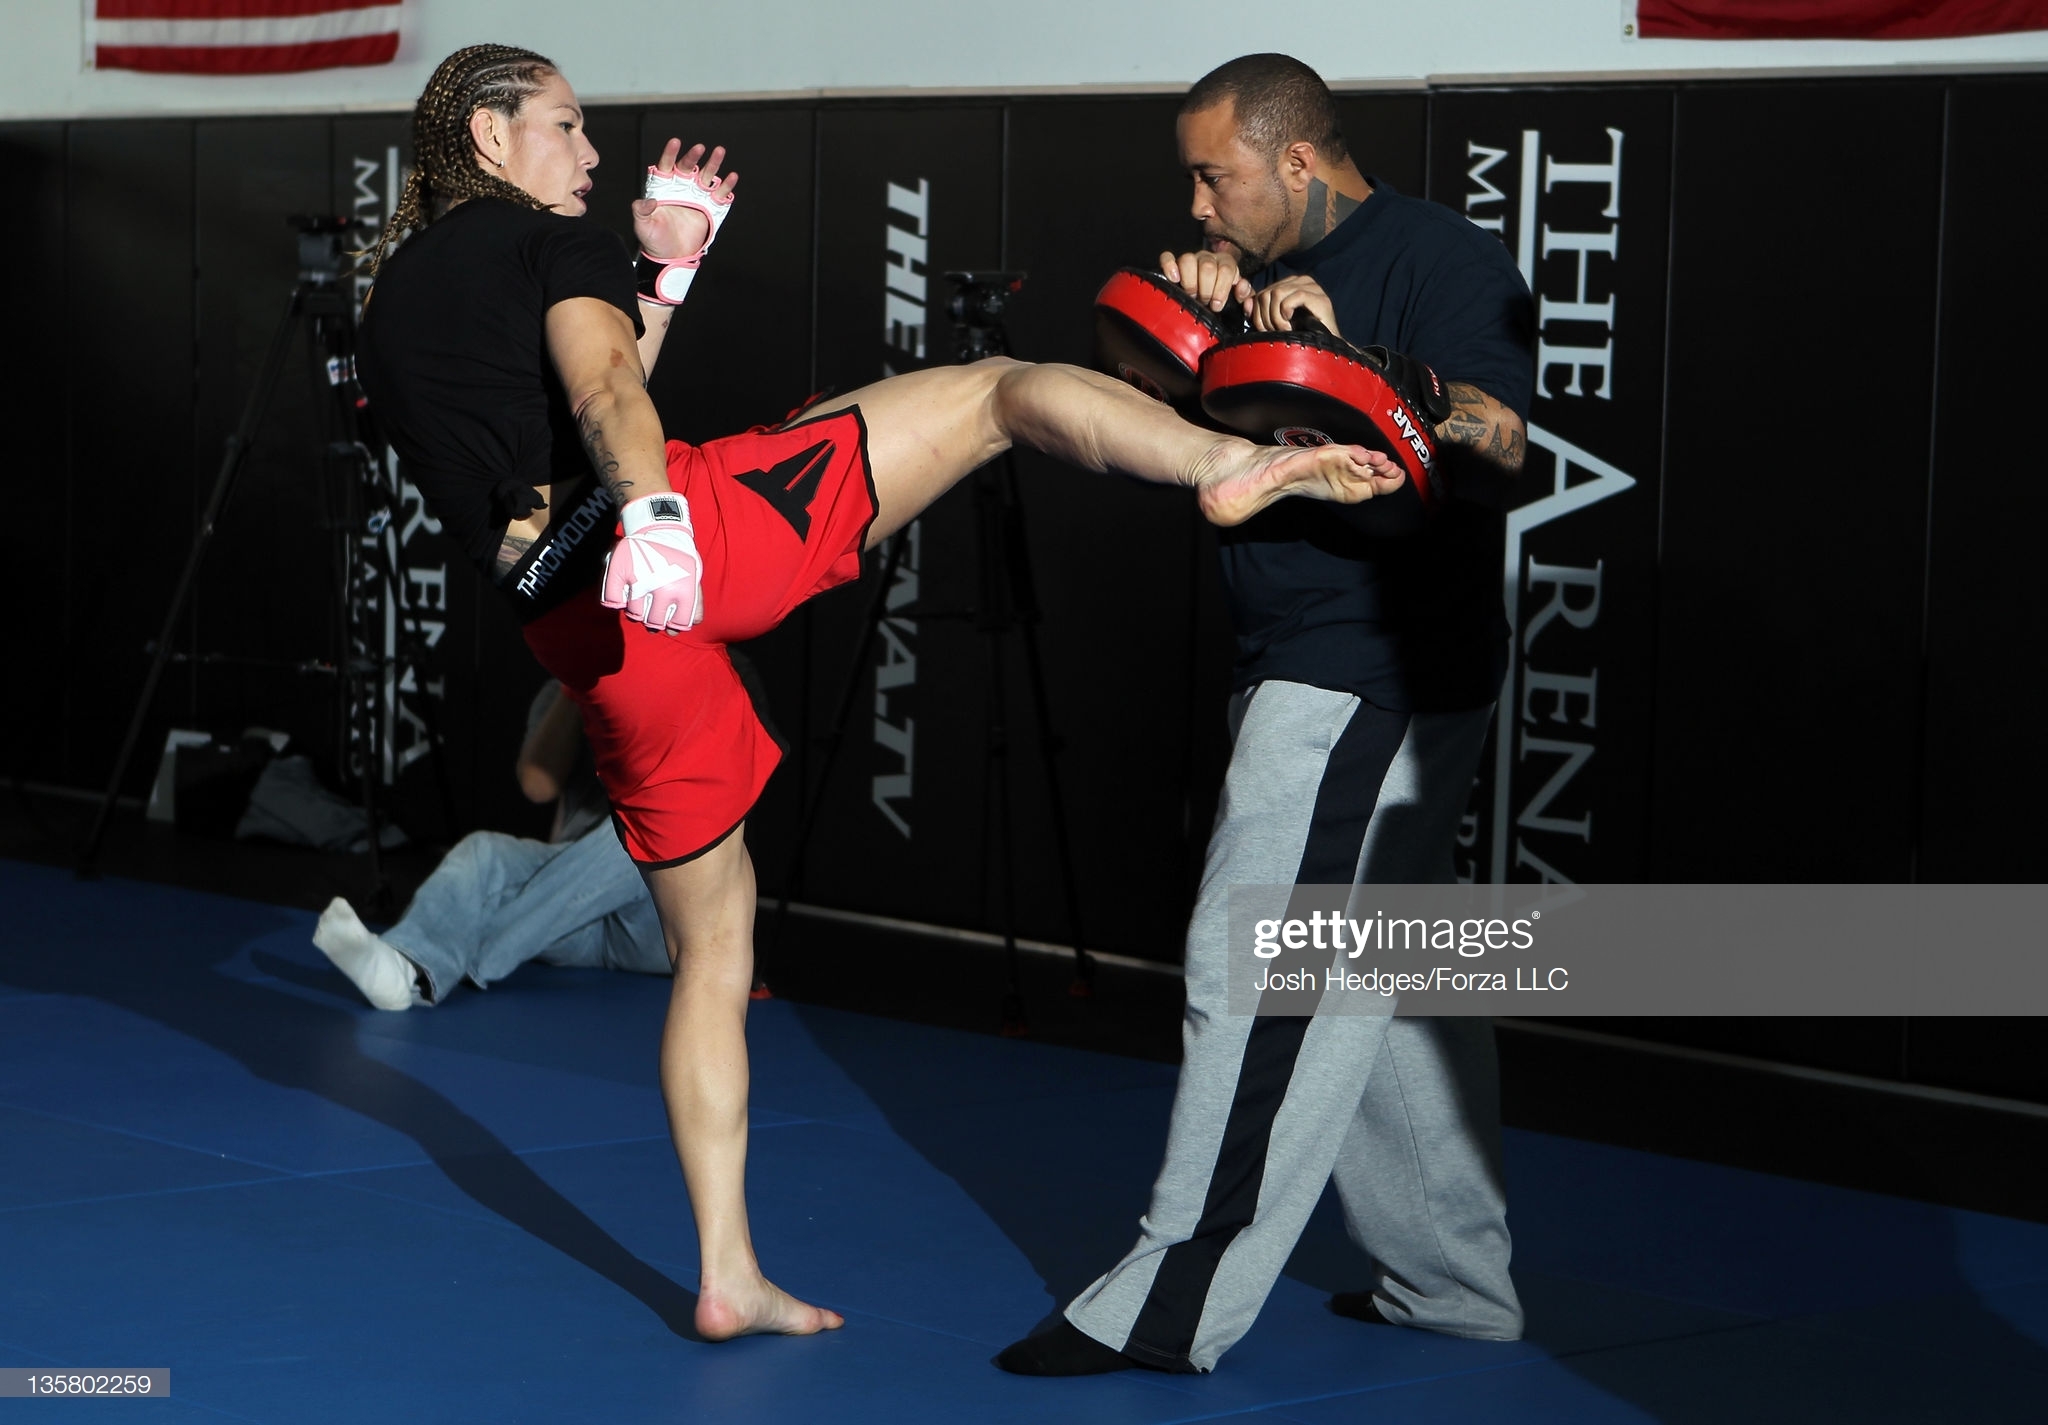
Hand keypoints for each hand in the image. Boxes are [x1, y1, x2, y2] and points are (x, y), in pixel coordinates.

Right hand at [601, 493, 703, 633]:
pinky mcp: (620, 569)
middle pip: (653, 623)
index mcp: (684, 590)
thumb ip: (694, 604)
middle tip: (653, 607)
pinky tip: (625, 593)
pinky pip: (613, 601)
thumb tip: (681, 629)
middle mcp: (663, 588)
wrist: (660, 526)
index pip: (678, 625)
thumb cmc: (678, 555)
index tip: (670, 617)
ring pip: (633, 614)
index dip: (674, 624)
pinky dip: (616, 601)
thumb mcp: (693, 576)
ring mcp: (640, 579)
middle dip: (653, 619)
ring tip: (640, 597)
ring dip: (635, 610)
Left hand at [633, 140, 738, 262]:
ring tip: (719, 152)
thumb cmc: (655, 240)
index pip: (666, 165)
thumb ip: (641, 211)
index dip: (670, 154)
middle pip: (688, 167)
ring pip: (706, 175)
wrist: (671, 256)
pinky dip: (727, 186)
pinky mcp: (710, 208)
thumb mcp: (642, 226)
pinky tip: (732, 177)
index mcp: (663, 188)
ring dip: (713, 163)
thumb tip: (648, 200)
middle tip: (699, 148)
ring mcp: (697, 196)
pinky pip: (720, 194)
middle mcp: (681, 188)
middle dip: (693, 156)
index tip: (675, 143)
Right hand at [1160, 248, 1249, 313]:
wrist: (1207, 299)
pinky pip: (1167, 257)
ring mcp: (1190, 259)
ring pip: (1188, 259)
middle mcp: (1208, 258)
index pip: (1227, 269)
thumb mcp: (1238, 298)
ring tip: (1191, 296)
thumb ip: (1245, 294)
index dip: (1222, 288)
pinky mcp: (1173, 263)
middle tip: (1204, 302)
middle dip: (1206, 289)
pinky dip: (1169, 266)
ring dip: (1189, 282)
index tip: (1217, 305)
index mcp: (1226, 264)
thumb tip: (1241, 288)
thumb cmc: (1221, 298)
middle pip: (1208, 266)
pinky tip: (1174, 279)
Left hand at [1249, 275, 1338, 335]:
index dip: (1257, 313)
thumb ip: (1260, 311)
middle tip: (1274, 332)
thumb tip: (1246, 303)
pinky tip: (1290, 325)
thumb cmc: (1299, 335)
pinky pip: (1292, 297)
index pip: (1262, 293)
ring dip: (1275, 317)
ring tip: (1283, 330)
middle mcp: (1300, 280)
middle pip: (1267, 293)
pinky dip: (1286, 313)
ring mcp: (1311, 286)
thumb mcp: (1274, 323)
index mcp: (1289, 284)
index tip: (1263, 330)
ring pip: (1277, 293)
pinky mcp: (1319, 296)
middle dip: (1266, 317)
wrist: (1323, 348)